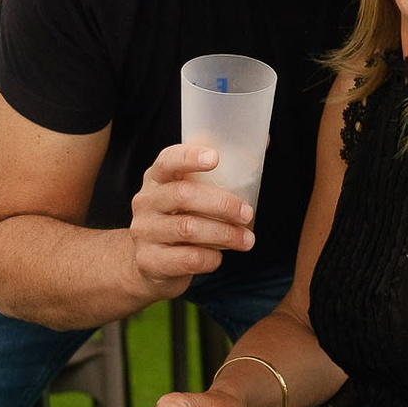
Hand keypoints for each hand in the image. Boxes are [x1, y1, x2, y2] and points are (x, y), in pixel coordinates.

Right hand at [125, 144, 255, 302]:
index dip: (190, 156)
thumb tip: (263, 142)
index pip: (168, 160)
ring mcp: (144, 232)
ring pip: (188, 229)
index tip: (215, 157)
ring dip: (224, 234)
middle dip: (222, 204)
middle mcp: (145, 201)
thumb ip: (219, 172)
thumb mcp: (189, 193)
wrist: (147, 264)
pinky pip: (187, 258)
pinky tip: (219, 256)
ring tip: (246, 239)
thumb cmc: (179, 219)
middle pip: (183, 195)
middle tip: (247, 213)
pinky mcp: (150, 261)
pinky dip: (210, 258)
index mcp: (157, 178)